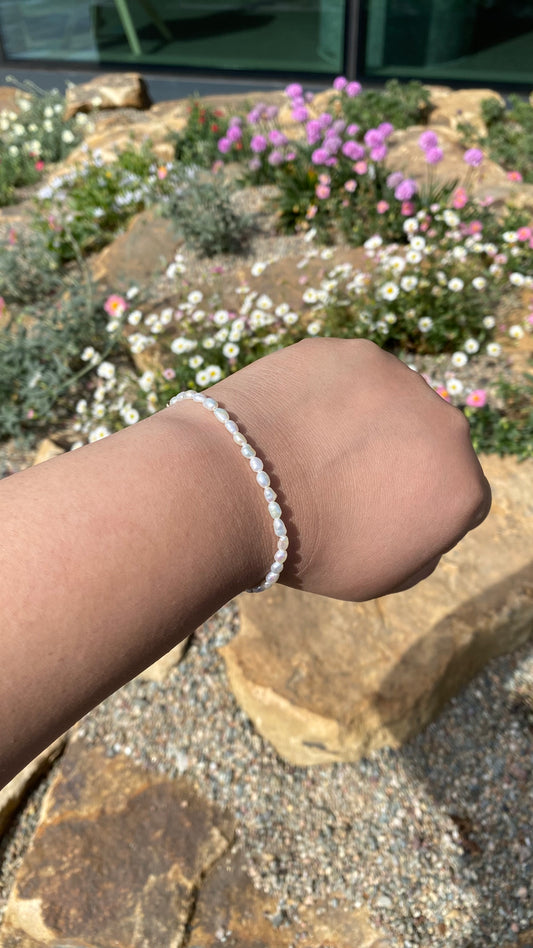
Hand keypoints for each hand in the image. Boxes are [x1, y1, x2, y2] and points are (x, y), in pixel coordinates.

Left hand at [210, 338, 490, 600]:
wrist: (238, 488)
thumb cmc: (308, 547)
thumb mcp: (379, 576)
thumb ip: (421, 544)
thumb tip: (419, 509)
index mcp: (462, 487)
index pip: (453, 495)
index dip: (411, 507)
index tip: (369, 515)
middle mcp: (446, 425)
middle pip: (426, 441)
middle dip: (393, 457)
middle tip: (338, 480)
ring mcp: (399, 379)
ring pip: (388, 402)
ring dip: (362, 419)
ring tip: (308, 448)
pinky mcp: (351, 351)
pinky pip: (346, 377)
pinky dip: (324, 394)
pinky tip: (293, 420)